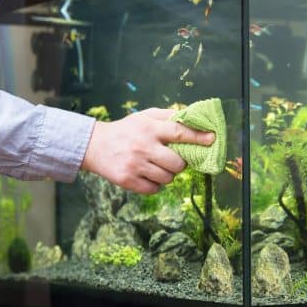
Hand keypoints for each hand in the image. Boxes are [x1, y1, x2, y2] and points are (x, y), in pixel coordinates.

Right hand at [81, 108, 214, 193]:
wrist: (94, 146)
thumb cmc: (125, 130)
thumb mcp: (144, 116)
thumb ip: (167, 116)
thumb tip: (193, 119)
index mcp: (149, 128)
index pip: (179, 132)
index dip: (198, 137)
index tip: (212, 139)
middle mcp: (143, 146)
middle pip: (177, 163)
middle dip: (178, 164)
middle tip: (170, 159)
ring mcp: (135, 165)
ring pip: (167, 179)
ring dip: (166, 175)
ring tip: (155, 166)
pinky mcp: (127, 180)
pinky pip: (154, 190)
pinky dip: (155, 185)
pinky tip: (147, 176)